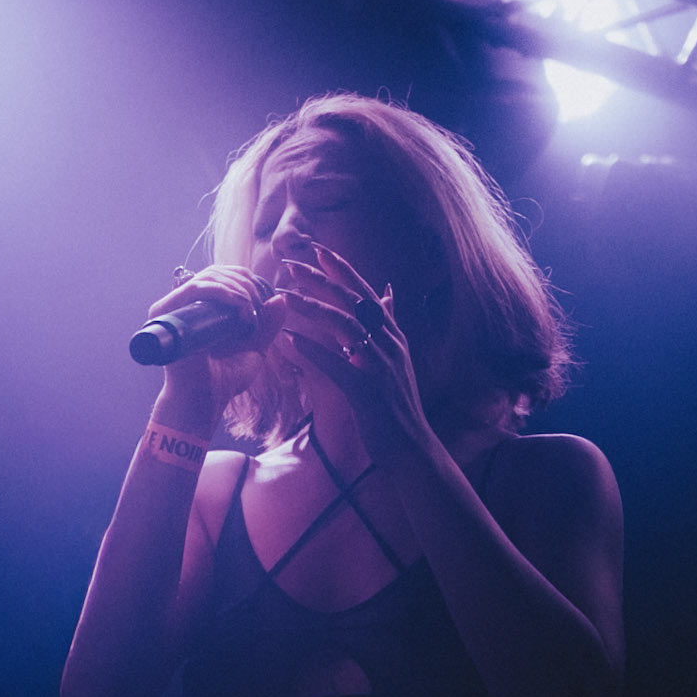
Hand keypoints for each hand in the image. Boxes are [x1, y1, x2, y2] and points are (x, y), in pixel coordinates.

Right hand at [145, 263, 286, 428]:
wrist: (206, 399)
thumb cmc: (225, 378)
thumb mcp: (254, 348)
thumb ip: (267, 326)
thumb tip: (280, 298)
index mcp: (202, 308)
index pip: (221, 276)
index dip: (245, 279)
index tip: (261, 300)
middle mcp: (185, 305)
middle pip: (216, 273)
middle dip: (244, 283)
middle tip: (257, 305)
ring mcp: (174, 308)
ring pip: (207, 278)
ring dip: (236, 288)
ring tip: (249, 309)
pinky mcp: (164, 313)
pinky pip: (194, 289)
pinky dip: (220, 290)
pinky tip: (239, 304)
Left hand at [277, 245, 434, 466]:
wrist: (411, 446)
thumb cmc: (397, 404)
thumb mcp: (397, 357)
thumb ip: (389, 324)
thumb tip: (387, 293)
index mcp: (393, 335)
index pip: (366, 293)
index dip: (343, 270)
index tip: (318, 250)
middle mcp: (389, 344)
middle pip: (353, 301)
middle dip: (322, 279)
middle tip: (292, 264)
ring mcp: (380, 365)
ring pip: (344, 325)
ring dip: (312, 307)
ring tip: (285, 296)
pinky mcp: (368, 389)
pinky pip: (337, 363)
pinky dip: (314, 349)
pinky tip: (291, 339)